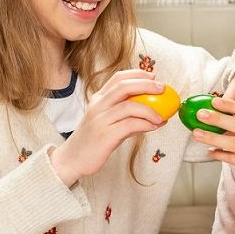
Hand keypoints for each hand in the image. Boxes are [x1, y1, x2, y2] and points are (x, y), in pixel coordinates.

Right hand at [50, 69, 165, 185]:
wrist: (72, 159)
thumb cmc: (92, 140)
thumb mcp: (106, 121)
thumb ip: (125, 114)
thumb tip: (153, 111)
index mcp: (98, 99)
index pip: (118, 78)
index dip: (137, 74)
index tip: (153, 76)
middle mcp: (98, 106)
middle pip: (124, 87)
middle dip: (146, 85)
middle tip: (162, 88)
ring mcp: (101, 120)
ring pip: (129, 106)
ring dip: (150, 110)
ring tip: (162, 116)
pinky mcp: (105, 136)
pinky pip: (130, 125)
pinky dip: (145, 124)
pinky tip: (154, 127)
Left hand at [192, 97, 234, 209]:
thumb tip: (221, 117)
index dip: (231, 105)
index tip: (214, 101)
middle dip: (218, 118)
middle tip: (201, 114)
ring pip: (234, 142)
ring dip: (213, 137)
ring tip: (197, 133)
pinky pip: (234, 159)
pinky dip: (220, 155)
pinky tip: (210, 152)